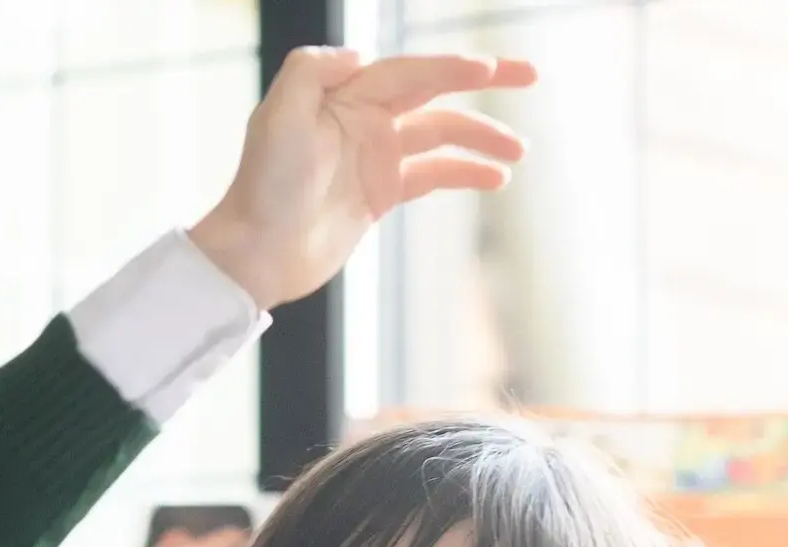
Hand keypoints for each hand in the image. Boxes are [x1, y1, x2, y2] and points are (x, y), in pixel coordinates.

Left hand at [188, 48, 536, 308]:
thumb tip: (362, 53)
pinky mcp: (380, 193)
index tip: (490, 70)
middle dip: (484, 82)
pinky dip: (464, 172)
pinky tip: (495, 178)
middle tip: (531, 76)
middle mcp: (364, 117)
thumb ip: (314, 69)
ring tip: (519, 151)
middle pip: (435, 90)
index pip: (411, 72)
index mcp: (344, 94)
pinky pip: (433, 174)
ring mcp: (375, 155)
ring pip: (441, 134)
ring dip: (482, 138)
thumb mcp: (278, 114)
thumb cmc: (262, 184)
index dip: (452, 68)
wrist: (257, 252)